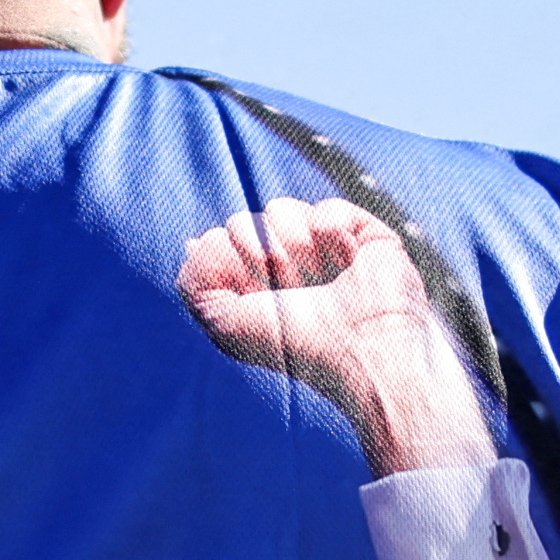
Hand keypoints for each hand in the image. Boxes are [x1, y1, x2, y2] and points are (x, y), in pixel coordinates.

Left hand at [177, 200, 495, 476]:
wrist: (360, 352)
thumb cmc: (294, 347)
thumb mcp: (223, 323)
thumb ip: (195, 282)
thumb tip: (196, 244)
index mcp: (255, 286)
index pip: (221, 242)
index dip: (226, 255)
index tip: (246, 288)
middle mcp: (288, 266)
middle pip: (246, 221)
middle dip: (255, 250)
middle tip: (281, 283)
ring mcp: (324, 249)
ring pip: (281, 209)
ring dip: (290, 242)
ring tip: (313, 276)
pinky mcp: (364, 236)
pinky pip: (327, 207)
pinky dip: (329, 231)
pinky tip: (343, 258)